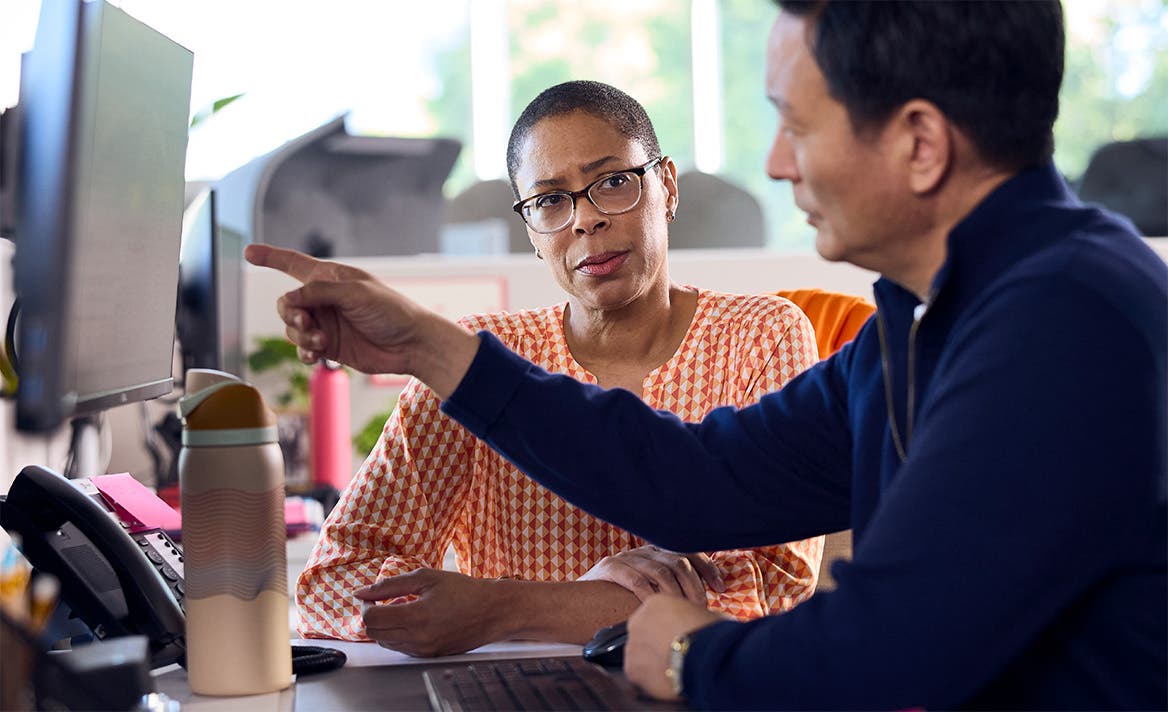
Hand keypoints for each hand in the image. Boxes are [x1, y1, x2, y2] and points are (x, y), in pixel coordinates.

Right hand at [244, 244, 477, 397]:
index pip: (294, 263)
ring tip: (321, 342)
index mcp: (331, 278)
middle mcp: (325, 299)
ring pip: (292, 329)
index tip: (249, 251)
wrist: (412, 345)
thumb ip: (319, 293)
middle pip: (286, 303)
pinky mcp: (330, 346)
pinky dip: (305, 352)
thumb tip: (288, 300)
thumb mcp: (355, 294)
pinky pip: (303, 349)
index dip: (271, 256)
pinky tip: (316, 355)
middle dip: (290, 313)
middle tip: (306, 322)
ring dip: (301, 336)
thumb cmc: (391, 311)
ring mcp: (326, 323)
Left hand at [353, 568, 504, 656]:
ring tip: (404, 607)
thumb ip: (390, 585)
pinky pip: (402, 647)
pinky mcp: (429, 655)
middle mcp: (419, 638)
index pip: (371, 618)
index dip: (366, 605)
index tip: (372, 595)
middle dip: (373, 615)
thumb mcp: (426, 578)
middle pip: (374, 633)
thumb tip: (362, 591)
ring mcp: (424, 650)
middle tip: (385, 600)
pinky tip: (414, 618)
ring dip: (386, 625)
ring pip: (386, 642)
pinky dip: (399, 633)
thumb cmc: (464, 591)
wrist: (494, 611)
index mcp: (417, 617)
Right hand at [579, 546, 724, 603]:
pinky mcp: (609, 568)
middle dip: (694, 584)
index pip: (688, 551)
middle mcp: (642, 551)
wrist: (573, 600)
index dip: (707, 567)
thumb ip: (668, 588)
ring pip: (660, 570)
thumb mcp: (645, 588)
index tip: (720, 586)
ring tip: (684, 609)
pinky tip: (657, 608)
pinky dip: (649, 594)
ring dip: (677, 592)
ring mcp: (626, 558)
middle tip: (701, 605)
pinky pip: (635, 579)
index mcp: (655, 552)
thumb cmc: (615, 600)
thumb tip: (702, 603)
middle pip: (677, 560)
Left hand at [624, 595, 727, 700]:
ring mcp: (632, 646)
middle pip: (643, 635)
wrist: (707, 657)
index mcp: (654, 603)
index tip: (677, 639)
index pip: (654, 616)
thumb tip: (700, 624)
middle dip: (655, 646)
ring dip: (651, 664)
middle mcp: (637, 621)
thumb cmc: (712, 634)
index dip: (667, 630)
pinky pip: (638, 676)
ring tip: (672, 671)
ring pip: (639, 657)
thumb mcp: (707, 615)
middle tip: (674, 656)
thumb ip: (693, 618)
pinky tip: (666, 681)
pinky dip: (650, 681)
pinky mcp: (631, 669)